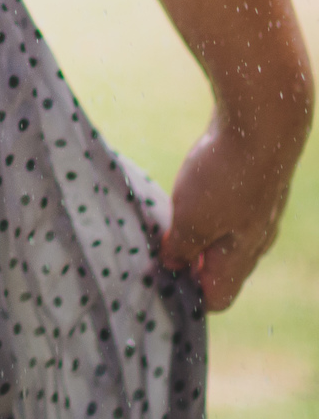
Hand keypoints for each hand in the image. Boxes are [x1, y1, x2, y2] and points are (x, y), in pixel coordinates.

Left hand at [160, 108, 299, 309]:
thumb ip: (182, 248)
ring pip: (222, 231)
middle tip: (158, 240)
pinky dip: (205, 200)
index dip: (187, 292)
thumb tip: (173, 265)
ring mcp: (257, 207)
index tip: (157, 271)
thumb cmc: (226, 176)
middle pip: (219, 265)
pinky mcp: (251, 180)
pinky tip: (189, 182)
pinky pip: (226, 203)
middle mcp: (255, 238)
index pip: (217, 298)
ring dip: (195, 226)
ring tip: (170, 209)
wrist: (261, 120)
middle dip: (188, 258)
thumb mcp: (192, 220)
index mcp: (242, 257)